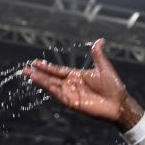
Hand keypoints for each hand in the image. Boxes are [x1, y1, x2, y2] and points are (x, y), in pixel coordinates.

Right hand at [23, 39, 142, 130]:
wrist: (119, 103)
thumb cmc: (114, 86)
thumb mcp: (104, 67)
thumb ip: (98, 55)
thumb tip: (100, 40)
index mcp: (77, 76)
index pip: (58, 70)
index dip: (47, 67)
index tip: (35, 62)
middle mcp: (72, 85)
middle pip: (51, 78)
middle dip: (38, 74)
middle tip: (24, 69)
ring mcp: (71, 94)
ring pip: (52, 86)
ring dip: (40, 81)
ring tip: (28, 75)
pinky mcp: (73, 103)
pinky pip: (59, 95)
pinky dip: (50, 89)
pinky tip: (42, 84)